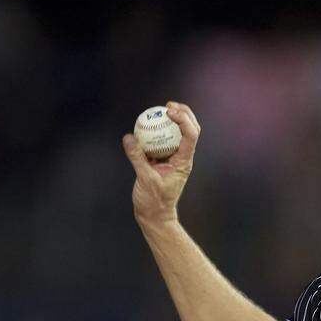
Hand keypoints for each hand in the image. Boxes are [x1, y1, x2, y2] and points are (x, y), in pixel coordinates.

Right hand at [123, 100, 200, 226]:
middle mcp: (182, 157)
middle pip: (191, 130)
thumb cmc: (154, 202)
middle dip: (184, 113)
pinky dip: (157, 131)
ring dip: (173, 119)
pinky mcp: (162, 161)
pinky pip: (162, 141)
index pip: (191, 135)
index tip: (168, 110)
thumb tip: (129, 137)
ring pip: (178, 134)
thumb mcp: (145, 179)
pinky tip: (146, 123)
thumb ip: (137, 158)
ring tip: (162, 107)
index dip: (183, 119)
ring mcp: (173, 158)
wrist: (154, 215)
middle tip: (169, 104)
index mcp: (184, 162)